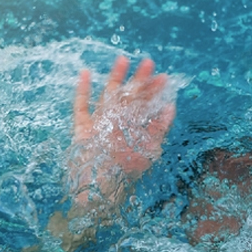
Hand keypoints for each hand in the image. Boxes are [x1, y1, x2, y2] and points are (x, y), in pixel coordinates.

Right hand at [68, 56, 175, 208]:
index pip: (146, 106)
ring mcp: (99, 126)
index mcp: (133, 130)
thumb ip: (159, 128)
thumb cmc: (124, 174)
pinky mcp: (81, 130)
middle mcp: (117, 126)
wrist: (99, 192)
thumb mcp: (148, 150)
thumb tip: (171, 106)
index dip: (154, 91)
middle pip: (129, 98)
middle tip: (149, 62)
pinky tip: (84, 73)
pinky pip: (80, 107)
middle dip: (139, 80)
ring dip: (115, 79)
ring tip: (122, 59)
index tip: (164, 77)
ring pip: (107, 97)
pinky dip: (82, 91)